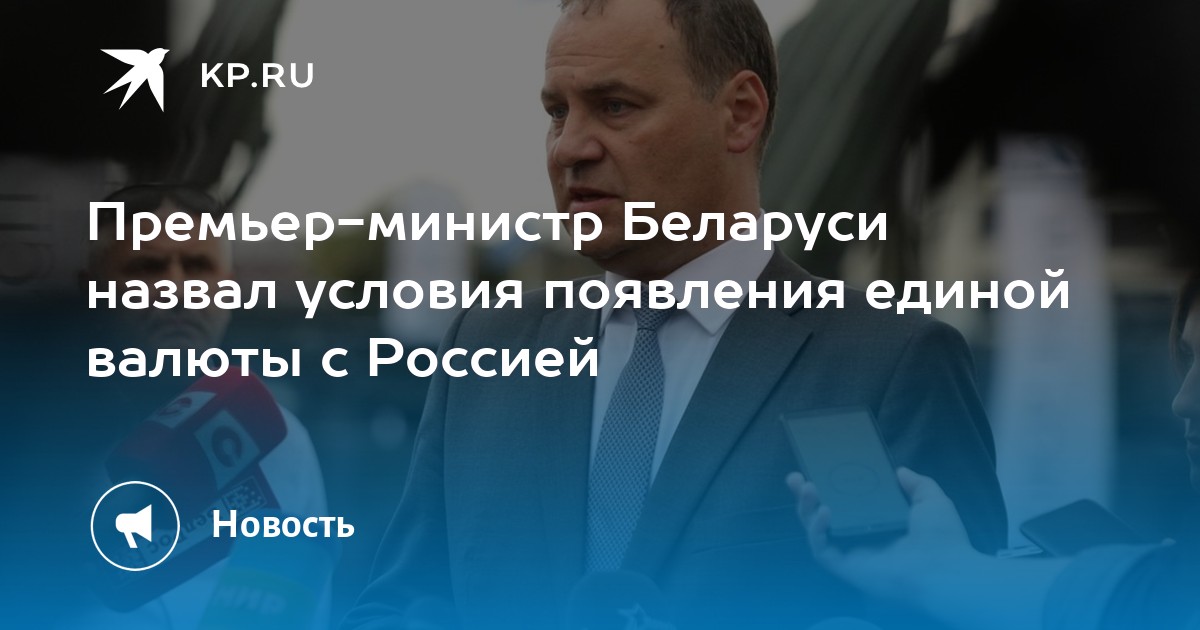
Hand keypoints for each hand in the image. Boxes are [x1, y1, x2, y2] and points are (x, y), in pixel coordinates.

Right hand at [786, 468, 980, 603]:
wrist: (945, 570)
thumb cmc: (941, 537)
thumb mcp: (931, 500)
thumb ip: (917, 484)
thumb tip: (899, 470)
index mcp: (880, 523)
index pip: (848, 503)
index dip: (833, 487)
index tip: (821, 468)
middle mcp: (862, 538)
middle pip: (824, 516)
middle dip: (806, 497)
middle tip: (796, 478)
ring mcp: (851, 553)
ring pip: (817, 532)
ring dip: (807, 509)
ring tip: (806, 487)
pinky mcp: (845, 568)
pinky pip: (822, 550)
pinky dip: (817, 531)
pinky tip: (824, 511)